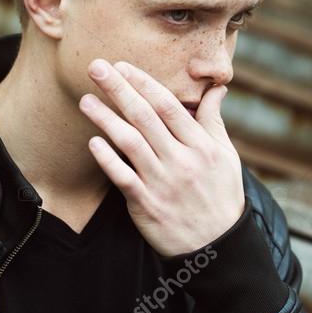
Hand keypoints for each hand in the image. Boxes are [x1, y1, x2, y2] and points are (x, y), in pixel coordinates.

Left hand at [79, 59, 244, 256]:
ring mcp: (163, 182)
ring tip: (85, 100)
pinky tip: (92, 142)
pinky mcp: (147, 204)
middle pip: (146, 117)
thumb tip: (217, 89)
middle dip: (119, 89)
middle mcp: (182, 160)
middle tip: (96, 67)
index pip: (168, 106)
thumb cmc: (220, 195)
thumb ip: (213, 121)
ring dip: (106, 119)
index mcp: (201, 145)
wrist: (218, 246)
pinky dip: (108, 159)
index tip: (122, 65)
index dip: (143, 83)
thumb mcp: (226, 157)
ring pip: (130, 143)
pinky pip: (123, 178)